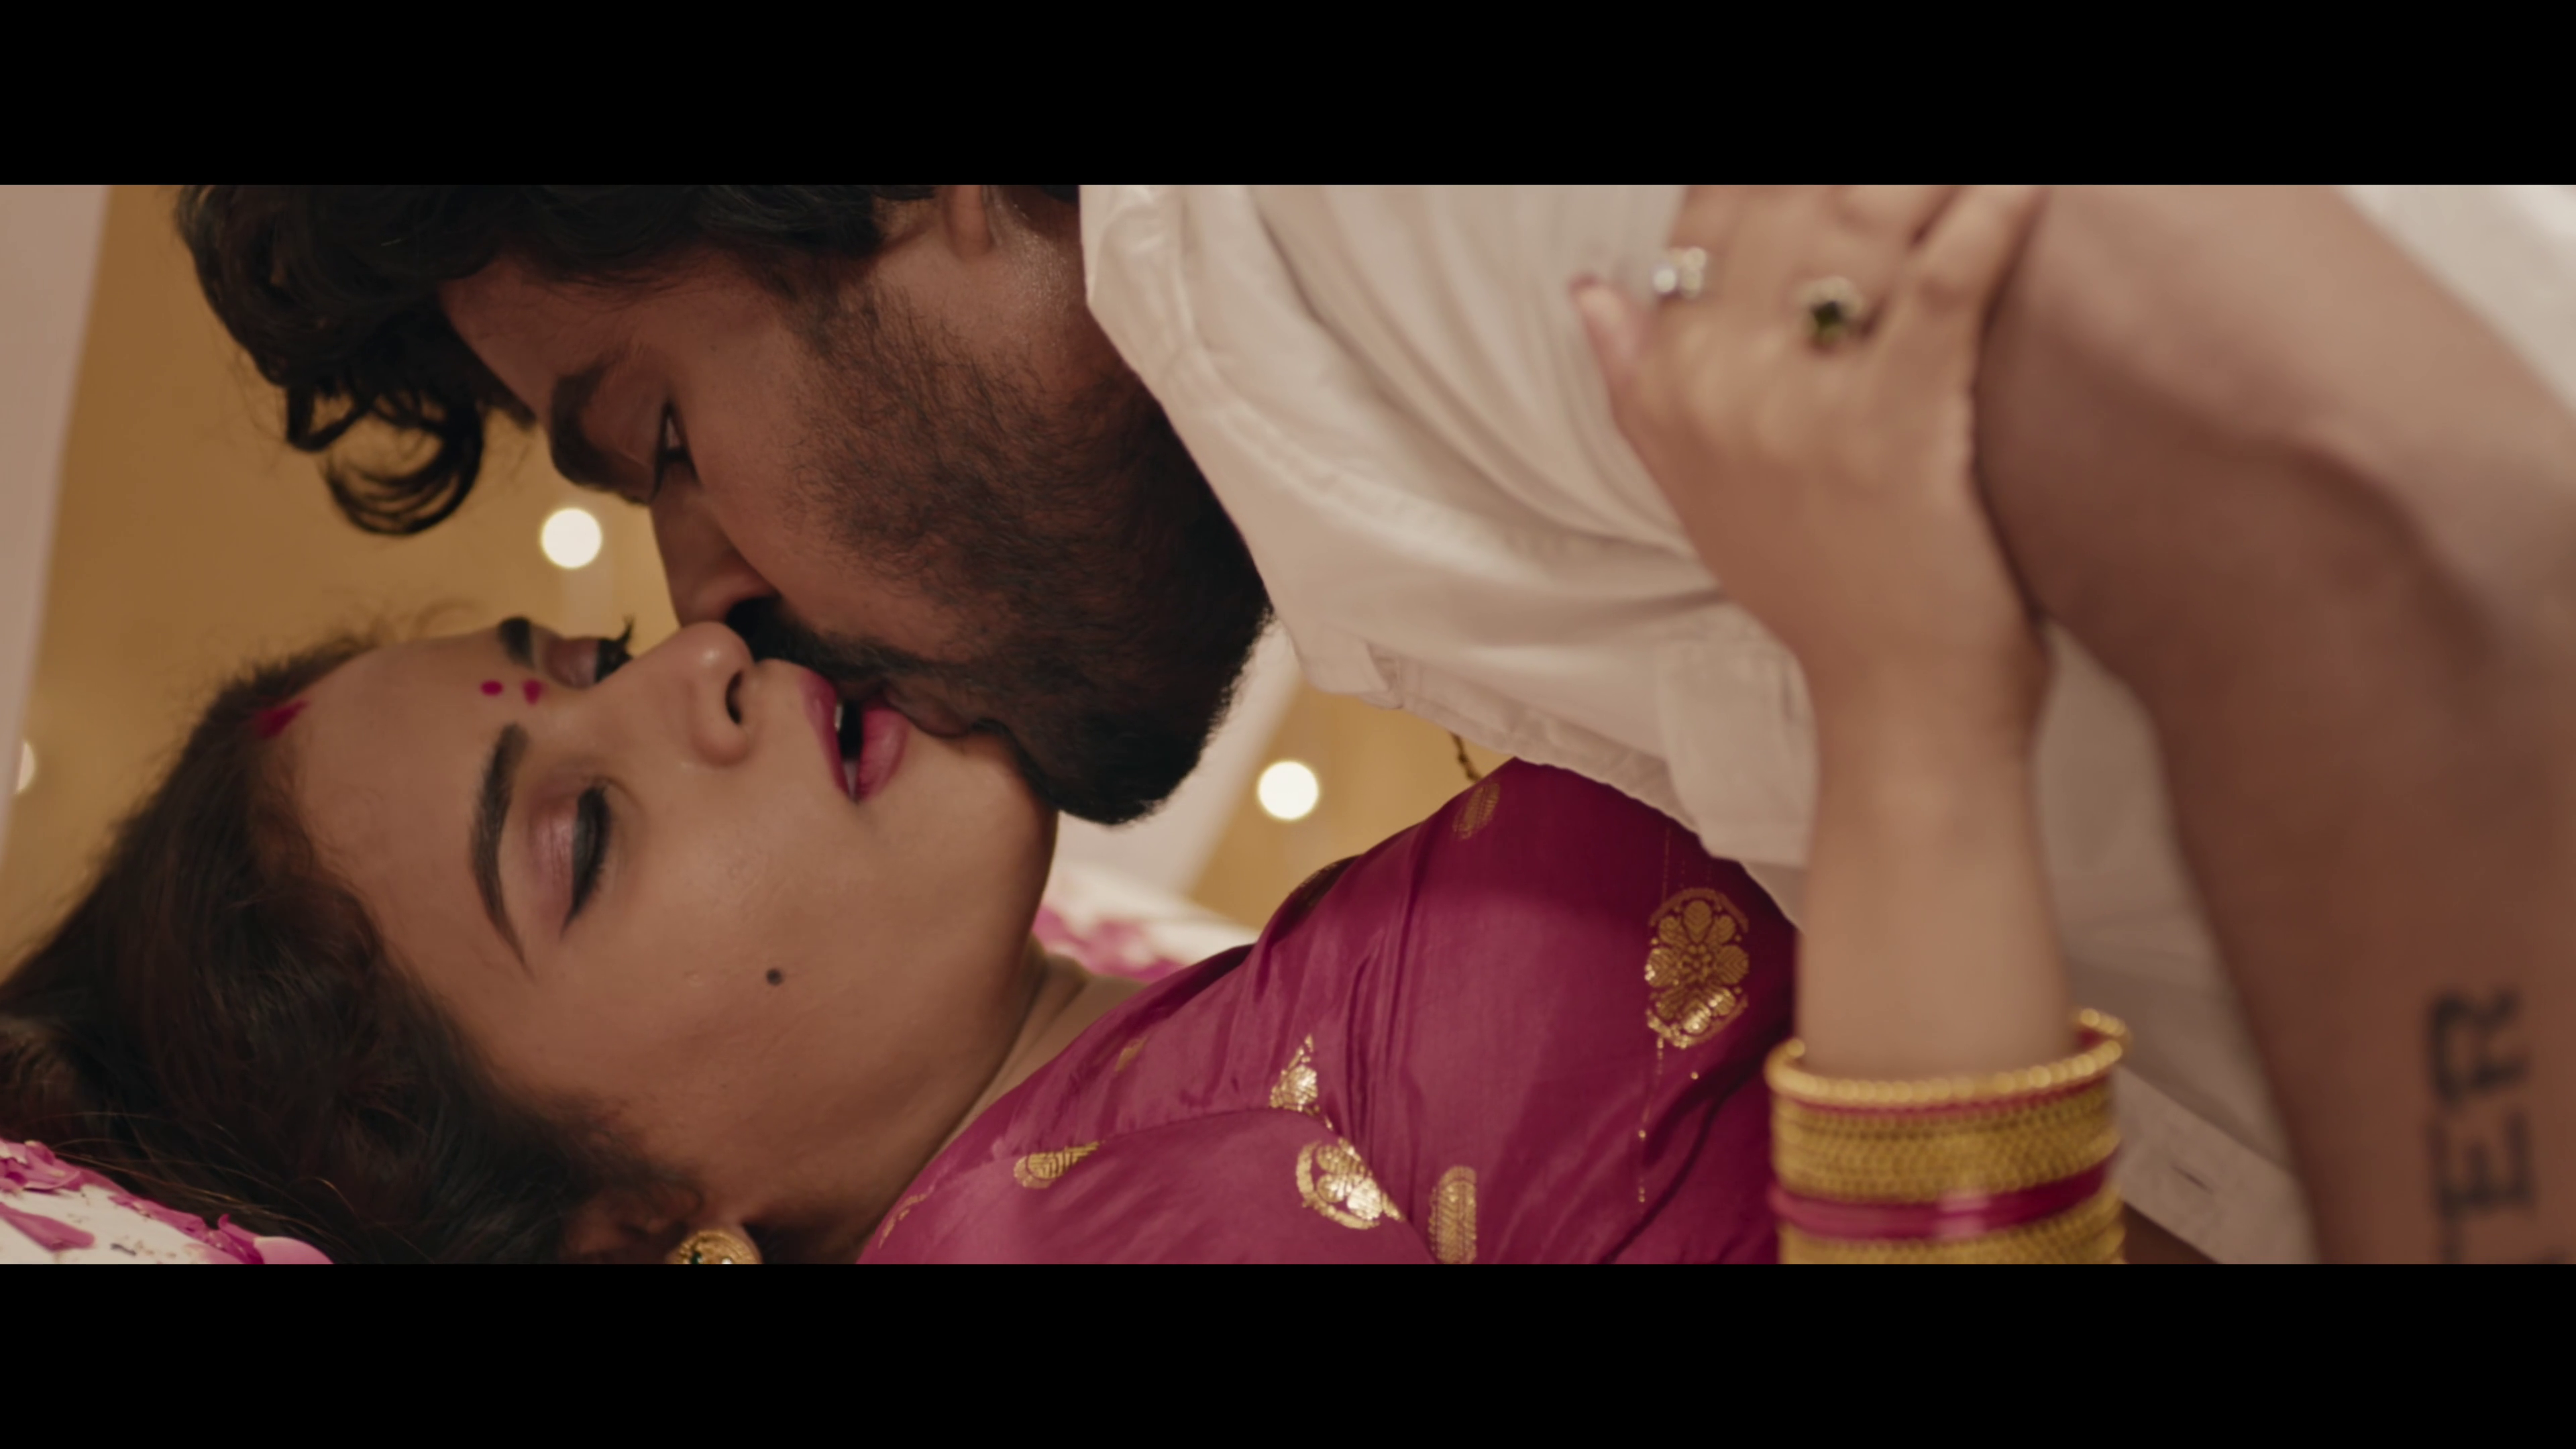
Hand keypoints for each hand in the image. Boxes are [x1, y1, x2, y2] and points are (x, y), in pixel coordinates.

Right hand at [1576, 185, 2048, 750]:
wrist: (1895, 707)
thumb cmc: (1819, 596)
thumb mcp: (1695, 493)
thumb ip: (1637, 385)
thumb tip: (1591, 291)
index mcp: (1672, 388)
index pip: (1708, 218)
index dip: (1773, 177)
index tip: (1833, 179)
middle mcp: (1719, 387)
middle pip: (1786, 201)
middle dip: (1856, 174)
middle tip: (1922, 176)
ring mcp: (1802, 408)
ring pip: (1859, 220)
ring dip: (1928, 179)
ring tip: (1981, 171)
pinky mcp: (1893, 429)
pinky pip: (1943, 285)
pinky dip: (1991, 219)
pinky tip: (2030, 190)